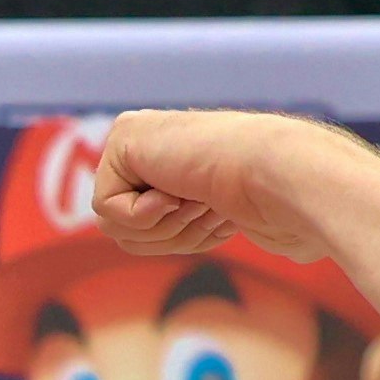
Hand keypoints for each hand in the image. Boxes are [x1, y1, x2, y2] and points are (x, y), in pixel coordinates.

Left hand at [92, 110, 341, 264]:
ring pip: (112, 227)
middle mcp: (149, 149)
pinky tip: (175, 187)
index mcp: (171, 166)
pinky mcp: (123, 138)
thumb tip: (141, 241)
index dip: (178, 239)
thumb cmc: (262, 203)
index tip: (216, 214)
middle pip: (122, 234)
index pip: (142, 234)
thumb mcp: (210, 224)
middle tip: (205, 207)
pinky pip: (106, 207)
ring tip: (195, 198)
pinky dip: (144, 213)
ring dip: (160, 227)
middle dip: (167, 237)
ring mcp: (135, 140)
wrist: (274, 176)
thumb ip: (171, 229)